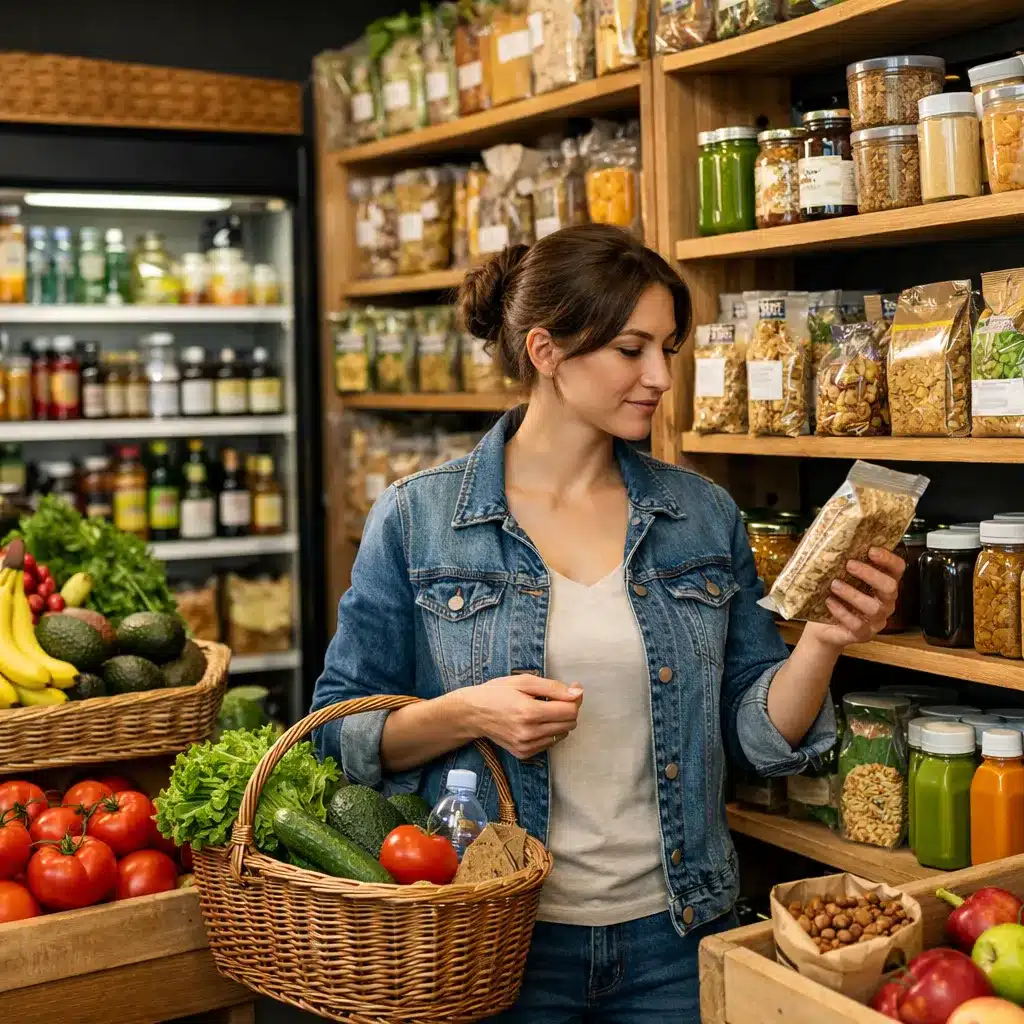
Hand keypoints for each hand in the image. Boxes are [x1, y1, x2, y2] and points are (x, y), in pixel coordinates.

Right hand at [460, 674, 582, 759]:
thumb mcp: (523, 682)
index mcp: (529, 712)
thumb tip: (577, 693)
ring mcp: (526, 746)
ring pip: (562, 735)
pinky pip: (549, 744)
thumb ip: (553, 687)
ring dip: (559, 721)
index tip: (572, 689)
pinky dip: (549, 732)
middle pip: (569, 724)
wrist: (472, 713)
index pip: (570, 711)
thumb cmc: (496, 693)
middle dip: (568, 709)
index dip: (574, 698)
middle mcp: (529, 733)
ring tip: (542, 710)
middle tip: (556, 698)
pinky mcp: (523, 754)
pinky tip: (536, 722)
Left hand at [804, 547, 904, 648]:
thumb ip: (843, 563)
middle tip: (850, 565)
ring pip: (874, 607)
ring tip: (835, 585)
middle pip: (890, 587)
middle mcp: (884, 602)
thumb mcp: (839, 577)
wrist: (822, 627)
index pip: (897, 569)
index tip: (871, 550)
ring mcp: (876, 620)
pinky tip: (830, 602)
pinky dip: (842, 612)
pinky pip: (858, 624)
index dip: (888, 559)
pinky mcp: (863, 634)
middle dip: (870, 574)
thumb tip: (834, 538)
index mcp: (883, 584)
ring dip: (853, 594)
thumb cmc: (833, 597)